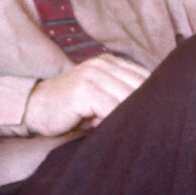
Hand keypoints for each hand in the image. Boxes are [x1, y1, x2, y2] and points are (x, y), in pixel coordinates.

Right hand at [24, 53, 149, 135]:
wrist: (33, 108)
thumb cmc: (70, 110)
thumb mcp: (100, 98)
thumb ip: (122, 98)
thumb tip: (155, 113)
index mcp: (111, 63)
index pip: (145, 78)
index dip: (154, 98)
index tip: (161, 116)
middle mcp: (104, 64)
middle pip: (141, 87)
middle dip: (146, 108)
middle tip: (151, 128)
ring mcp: (93, 75)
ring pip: (128, 98)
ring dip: (131, 117)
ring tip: (132, 131)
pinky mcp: (84, 89)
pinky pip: (111, 108)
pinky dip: (114, 120)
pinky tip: (109, 129)